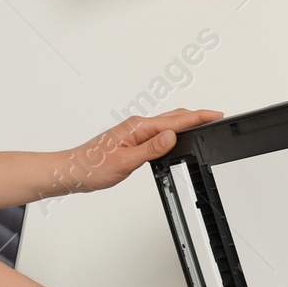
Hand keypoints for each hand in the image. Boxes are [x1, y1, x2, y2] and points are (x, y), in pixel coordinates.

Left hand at [56, 108, 223, 194]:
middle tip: (215, 117)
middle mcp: (136, 126)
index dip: (198, 117)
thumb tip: (171, 136)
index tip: (216, 114)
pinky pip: (157, 132)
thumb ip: (150, 148)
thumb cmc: (91, 167)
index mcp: (138, 127)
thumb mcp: (125, 161)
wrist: (72, 171)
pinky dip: (172, 131)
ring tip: (202, 123)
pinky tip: (175, 136)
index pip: (175, 121)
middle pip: (173, 117)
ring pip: (166, 124)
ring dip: (185, 123)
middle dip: (196, 116)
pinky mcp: (130, 140)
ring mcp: (133, 132)